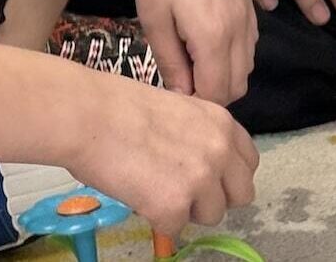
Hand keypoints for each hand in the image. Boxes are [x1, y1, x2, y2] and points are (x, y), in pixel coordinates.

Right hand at [69, 72, 258, 238]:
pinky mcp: (175, 207)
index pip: (248, 162)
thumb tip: (201, 163)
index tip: (209, 177)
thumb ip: (198, 135)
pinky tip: (137, 192)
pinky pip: (175, 228)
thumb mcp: (176, 109)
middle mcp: (219, 150)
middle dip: (215, 197)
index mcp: (221, 122)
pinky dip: (155, 217)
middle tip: (182, 190)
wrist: (87, 115)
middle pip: (241, 195)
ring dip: (185, 209)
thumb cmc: (118, 106)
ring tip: (152, 185)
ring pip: (211, 216)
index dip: (228, 174)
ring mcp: (200, 180)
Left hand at [125, 0, 257, 105]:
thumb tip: (183, 96)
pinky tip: (202, 35)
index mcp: (216, 35)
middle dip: (209, 91)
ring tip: (186, 54)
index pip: (216, 95)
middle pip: (236, 85)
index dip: (192, 100)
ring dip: (221, 72)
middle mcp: (241, 28)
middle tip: (177, 74)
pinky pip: (249, 42)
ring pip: (246, 65)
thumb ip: (171, 62)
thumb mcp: (153, 17)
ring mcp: (249, 11)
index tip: (169, 86)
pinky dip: (231, 52)